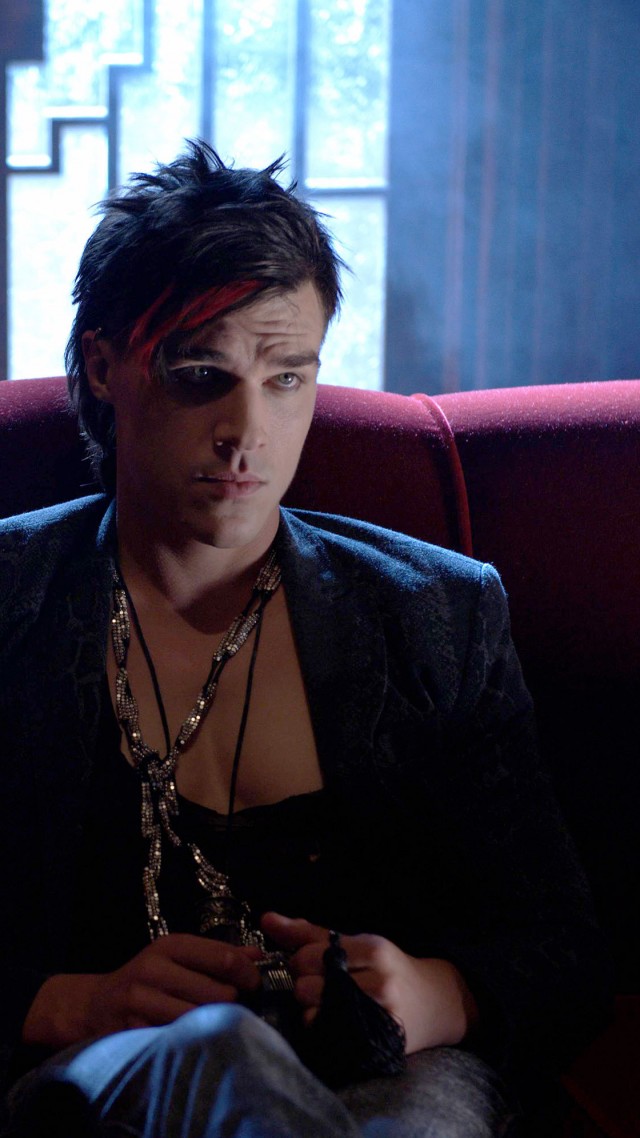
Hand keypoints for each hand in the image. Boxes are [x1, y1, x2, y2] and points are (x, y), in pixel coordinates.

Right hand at [21, 934, 262, 1048]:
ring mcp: (140, 1000)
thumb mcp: (178, 958)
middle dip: (231, 1004)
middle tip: (232, 1010)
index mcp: (170, 946)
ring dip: (211, 1026)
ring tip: (211, 1025)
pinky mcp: (132, 1030)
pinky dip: (188, 1042)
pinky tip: (189, 1039)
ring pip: (199, 1019)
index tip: (254, 985)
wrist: (93, 1006)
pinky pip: (176, 1040)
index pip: (224, 958)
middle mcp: (154, 969)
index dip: (248, 973)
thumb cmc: (146, 980)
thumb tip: (259, 955)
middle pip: (218, 993)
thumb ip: (218, 955)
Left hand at [261, 913, 478, 1054]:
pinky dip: (322, 1030)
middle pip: (309, 985)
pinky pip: (331, 1037)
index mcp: (372, 949)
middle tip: (313, 986)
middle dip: (303, 986)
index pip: (311, 954)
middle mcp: (379, 980)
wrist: (436, 1003)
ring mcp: (381, 1014)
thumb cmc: (389, 968)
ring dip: (310, 1011)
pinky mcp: (379, 1042)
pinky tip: (330, 1022)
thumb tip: (266, 919)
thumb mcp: (357, 942)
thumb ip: (310, 932)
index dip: (298, 961)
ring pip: (316, 1013)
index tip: (306, 965)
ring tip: (321, 1004)